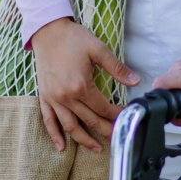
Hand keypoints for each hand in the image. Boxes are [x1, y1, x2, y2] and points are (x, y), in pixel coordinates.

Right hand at [30, 18, 138, 152]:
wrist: (47, 30)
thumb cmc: (73, 38)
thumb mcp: (98, 49)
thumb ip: (117, 68)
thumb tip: (136, 81)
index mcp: (80, 86)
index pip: (102, 107)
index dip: (115, 114)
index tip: (125, 117)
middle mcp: (66, 96)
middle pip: (89, 120)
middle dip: (104, 130)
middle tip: (117, 137)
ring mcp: (53, 98)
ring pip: (70, 126)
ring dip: (83, 140)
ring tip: (96, 148)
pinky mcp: (44, 96)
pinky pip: (48, 120)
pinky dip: (54, 134)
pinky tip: (61, 146)